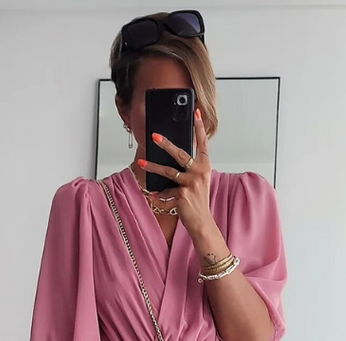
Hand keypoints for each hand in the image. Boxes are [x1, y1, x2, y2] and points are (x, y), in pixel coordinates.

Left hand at [139, 108, 214, 240]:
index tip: (196, 112)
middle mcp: (199, 172)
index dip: (199, 128)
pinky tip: (153, 195)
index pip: (202, 143)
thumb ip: (190, 168)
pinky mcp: (182, 195)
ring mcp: (191, 183)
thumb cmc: (198, 200)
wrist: (201, 222)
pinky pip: (165, 192)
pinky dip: (158, 195)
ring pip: (167, 171)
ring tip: (141, 162)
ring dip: (152, 166)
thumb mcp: (198, 180)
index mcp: (205, 166)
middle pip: (180, 153)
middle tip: (155, 135)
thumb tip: (173, 156)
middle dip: (166, 144)